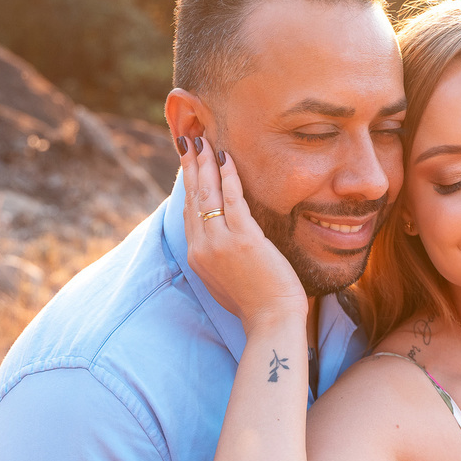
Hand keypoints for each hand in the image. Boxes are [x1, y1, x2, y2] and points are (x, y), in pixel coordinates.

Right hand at [180, 135, 307, 328]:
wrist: (271, 321)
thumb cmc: (257, 303)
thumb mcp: (226, 279)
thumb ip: (219, 256)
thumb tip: (221, 238)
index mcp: (197, 257)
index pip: (189, 212)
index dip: (188, 185)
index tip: (188, 163)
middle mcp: (202, 247)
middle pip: (193, 197)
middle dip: (191, 166)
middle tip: (190, 140)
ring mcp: (220, 243)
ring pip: (207, 194)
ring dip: (205, 163)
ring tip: (204, 139)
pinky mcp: (243, 240)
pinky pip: (233, 200)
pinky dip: (229, 176)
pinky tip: (227, 158)